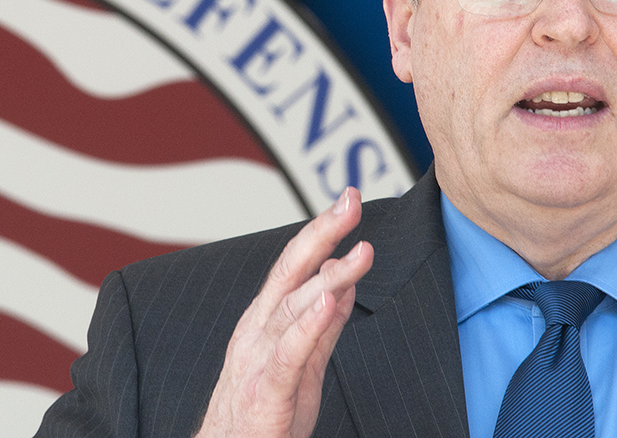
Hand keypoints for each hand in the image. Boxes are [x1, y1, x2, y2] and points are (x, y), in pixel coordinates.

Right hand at [196, 187, 373, 437]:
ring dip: (330, 275)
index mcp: (263, 322)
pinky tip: (330, 300)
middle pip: (289, 271)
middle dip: (322, 232)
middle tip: (351, 201)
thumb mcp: (301, 365)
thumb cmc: (262, 419)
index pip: (294, 265)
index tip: (348, 201)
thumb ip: (322, 327)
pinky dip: (310, 325)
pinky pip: (289, 355)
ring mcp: (257, 362)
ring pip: (293, 307)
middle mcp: (256, 333)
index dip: (321, 231)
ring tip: (359, 251)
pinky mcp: (266, 395)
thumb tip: (342, 285)